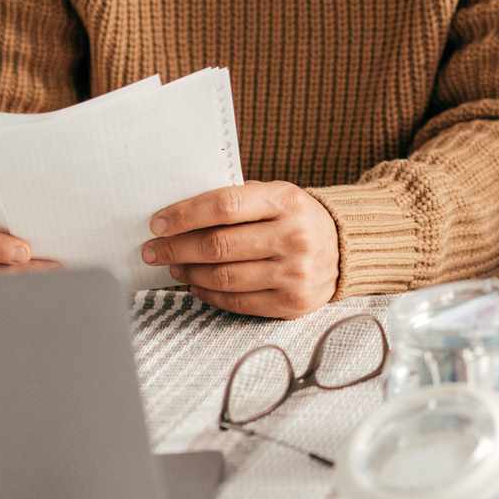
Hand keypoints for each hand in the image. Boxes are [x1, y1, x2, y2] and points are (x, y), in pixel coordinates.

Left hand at [143, 181, 338, 318]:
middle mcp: (294, 236)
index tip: (157, 223)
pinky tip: (196, 284)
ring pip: (223, 277)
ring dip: (189, 272)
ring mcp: (294, 273)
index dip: (184, 215)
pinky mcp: (292, 303)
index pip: (224, 206)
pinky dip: (208, 293)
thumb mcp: (276, 195)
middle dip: (176, 248)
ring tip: (174, 266)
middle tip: (153, 250)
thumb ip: (237, 201)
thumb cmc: (297, 218)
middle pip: (218, 245)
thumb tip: (179, 216)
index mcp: (287, 200)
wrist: (344, 248)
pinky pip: (237, 301)